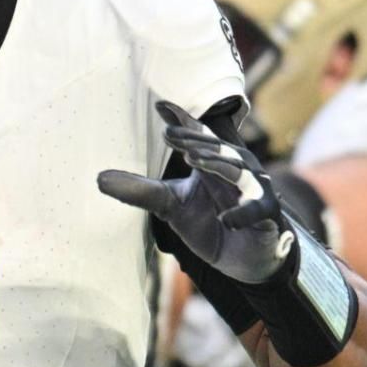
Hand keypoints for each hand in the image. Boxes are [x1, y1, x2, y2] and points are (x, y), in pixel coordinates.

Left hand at [98, 100, 295, 284]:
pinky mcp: (267, 214)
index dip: (181, 121)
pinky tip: (226, 219)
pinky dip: (244, 212)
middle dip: (193, 140)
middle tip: (168, 134)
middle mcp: (235, 169)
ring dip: (217, 163)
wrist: (244, 261)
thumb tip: (99, 178)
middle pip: (215, 148)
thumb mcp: (170, 206)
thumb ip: (140, 191)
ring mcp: (253, 190)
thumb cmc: (209, 225)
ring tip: (192, 159)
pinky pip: (258, 208)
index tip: (160, 106)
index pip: (197, 136)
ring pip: (238, 170)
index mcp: (212, 162)